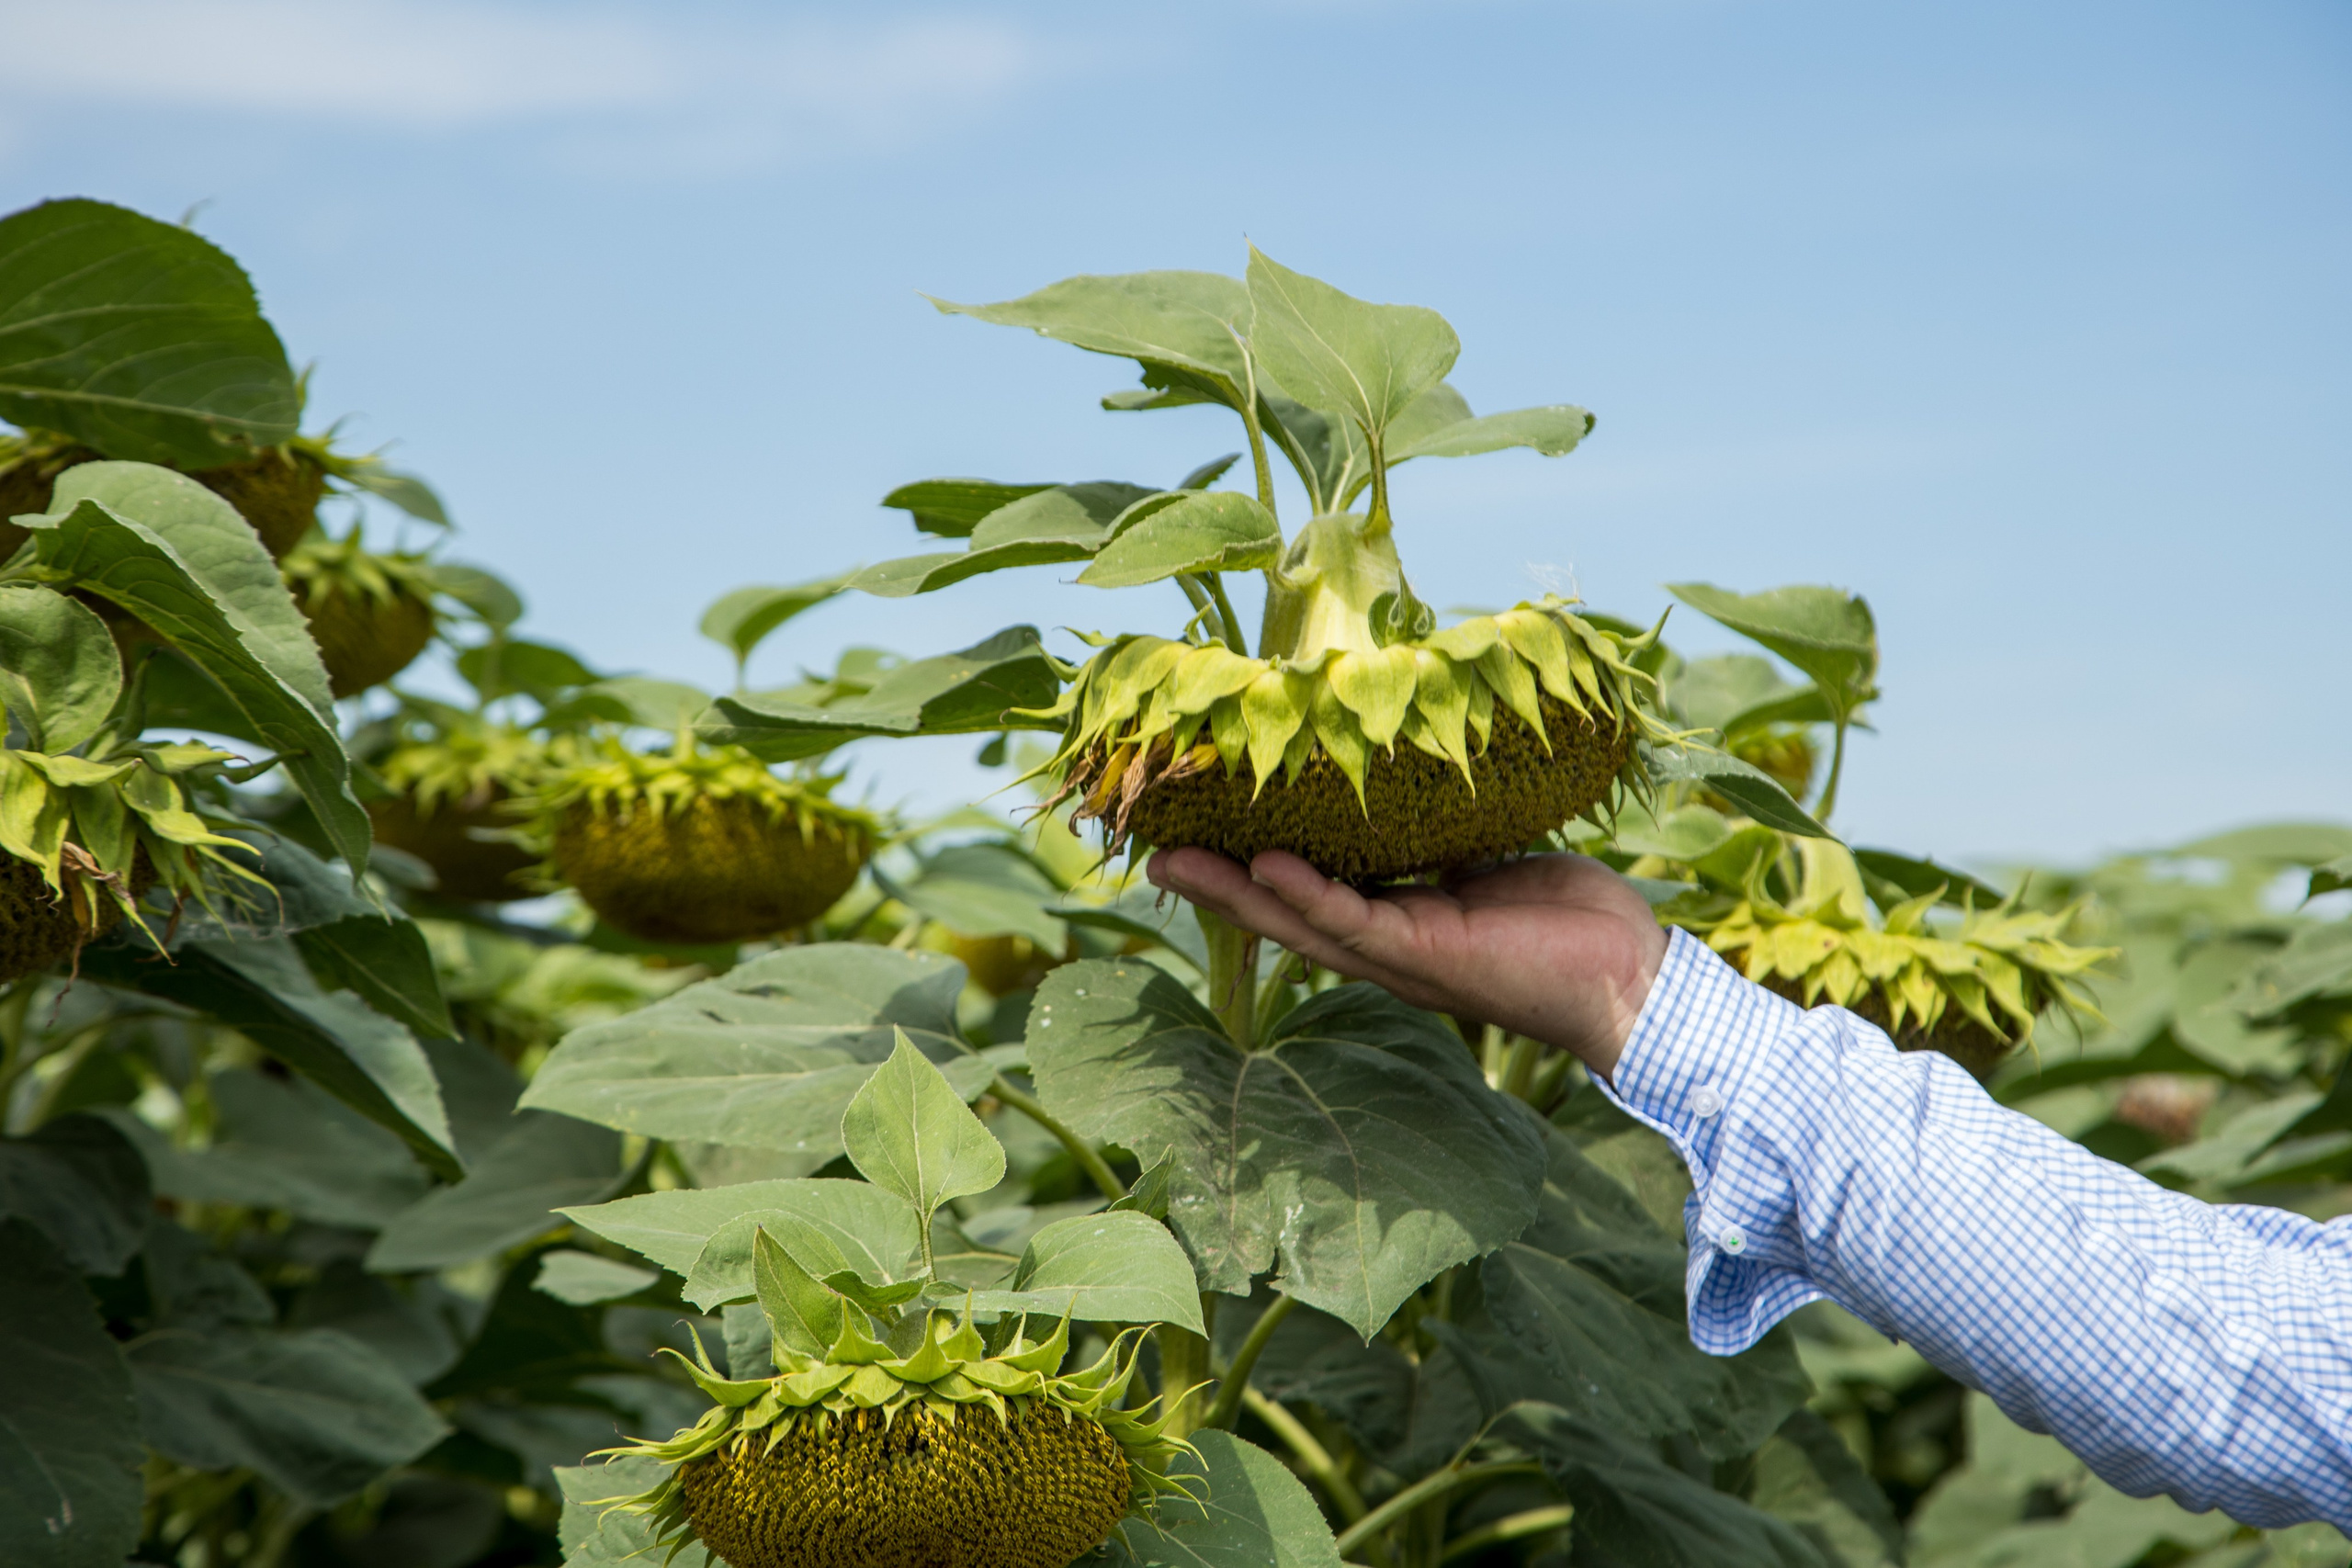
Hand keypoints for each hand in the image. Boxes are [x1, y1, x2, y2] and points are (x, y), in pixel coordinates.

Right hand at [1146, 848, 1669, 1077]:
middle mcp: (1387, 946)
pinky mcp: (1429, 957)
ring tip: (1175, 863)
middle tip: (1152, 851)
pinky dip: (1310, 897)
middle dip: (1216, 886)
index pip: (1308, 892)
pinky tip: (1269, 867)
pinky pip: (1356, 923)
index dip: (1250, 868)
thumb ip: (1444, 841)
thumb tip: (1417, 788)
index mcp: (1399, 921)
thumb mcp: (1492, 862)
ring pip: (1301, 924)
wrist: (1632, 978)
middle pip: (1281, 916)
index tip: (1196, 833)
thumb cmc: (1573, 920)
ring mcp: (1402, 957)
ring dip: (1236, 895)